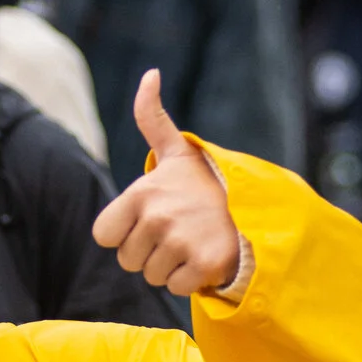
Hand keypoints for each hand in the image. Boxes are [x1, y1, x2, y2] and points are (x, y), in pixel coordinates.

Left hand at [91, 69, 241, 296]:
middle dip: (150, 253)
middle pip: (128, 261)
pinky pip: (178, 288)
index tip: (150, 220)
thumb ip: (152, 116)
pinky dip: (192, 280)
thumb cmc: (206, 185)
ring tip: (193, 242)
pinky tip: (206, 257)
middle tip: (178, 232)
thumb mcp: (176, 151)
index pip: (104, 236)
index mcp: (141, 193)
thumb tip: (150, 74)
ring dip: (171, 267)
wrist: (256, 209)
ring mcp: (180, 242)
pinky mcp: (204, 265)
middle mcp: (157, 217)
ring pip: (153, 277)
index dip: (125, 234)